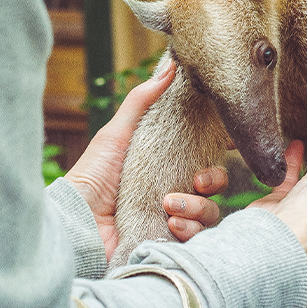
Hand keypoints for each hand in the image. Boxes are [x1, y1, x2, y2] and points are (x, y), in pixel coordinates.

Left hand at [63, 60, 228, 257]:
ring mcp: (173, 220)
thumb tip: (170, 64)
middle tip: (195, 182)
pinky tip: (170, 223)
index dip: (220, 152)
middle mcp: (173, 192)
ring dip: (196, 208)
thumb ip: (142, 101)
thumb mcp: (116, 134)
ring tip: (169, 206)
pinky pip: (198, 237)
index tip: (229, 143)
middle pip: (214, 186)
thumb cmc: (91, 177)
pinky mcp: (170, 243)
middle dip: (211, 181)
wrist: (77, 223)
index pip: (205, 158)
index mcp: (165, 167)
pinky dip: (189, 229)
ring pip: (210, 213)